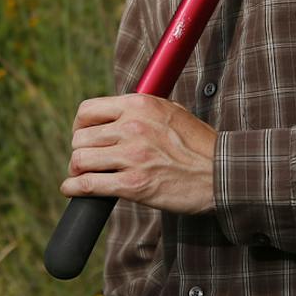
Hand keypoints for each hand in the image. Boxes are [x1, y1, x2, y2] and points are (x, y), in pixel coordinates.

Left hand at [60, 93, 216, 214]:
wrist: (223, 174)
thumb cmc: (201, 146)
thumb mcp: (172, 112)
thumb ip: (143, 111)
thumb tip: (118, 114)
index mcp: (140, 105)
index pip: (88, 110)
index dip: (79, 125)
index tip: (83, 135)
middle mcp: (132, 127)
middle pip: (80, 137)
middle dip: (79, 151)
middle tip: (85, 161)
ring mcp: (132, 156)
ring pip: (80, 159)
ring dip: (76, 170)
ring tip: (81, 176)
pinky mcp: (133, 185)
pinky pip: (88, 185)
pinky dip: (74, 189)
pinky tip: (72, 190)